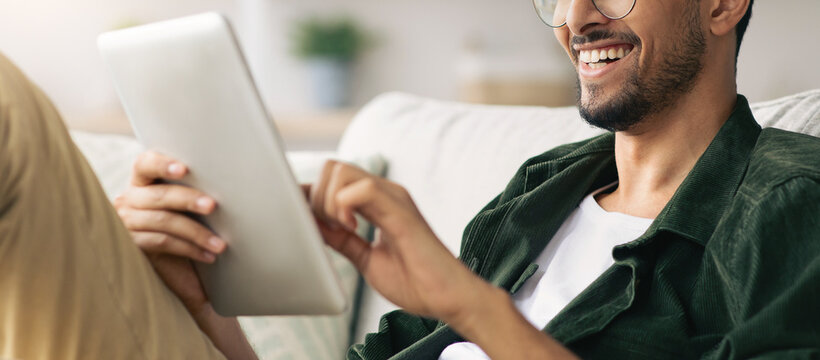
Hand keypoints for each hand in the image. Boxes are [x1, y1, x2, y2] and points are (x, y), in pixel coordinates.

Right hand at [114, 151, 226, 314]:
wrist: (177, 270)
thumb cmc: (186, 229)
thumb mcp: (188, 208)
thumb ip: (194, 191)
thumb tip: (228, 181)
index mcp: (143, 181)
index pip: (146, 164)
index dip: (162, 164)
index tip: (184, 169)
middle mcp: (129, 199)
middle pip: (159, 195)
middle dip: (188, 199)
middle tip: (212, 206)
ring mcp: (127, 222)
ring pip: (163, 221)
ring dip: (196, 232)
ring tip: (220, 244)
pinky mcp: (132, 245)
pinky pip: (163, 242)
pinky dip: (190, 248)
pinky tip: (209, 256)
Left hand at [308, 160, 493, 322]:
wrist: (447, 298)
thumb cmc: (415, 281)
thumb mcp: (365, 258)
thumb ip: (342, 239)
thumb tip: (313, 225)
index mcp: (377, 202)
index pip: (333, 178)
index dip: (311, 196)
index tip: (304, 223)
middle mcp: (385, 193)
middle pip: (332, 168)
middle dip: (317, 199)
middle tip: (329, 230)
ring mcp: (394, 198)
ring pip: (341, 172)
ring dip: (328, 202)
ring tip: (342, 230)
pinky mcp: (401, 210)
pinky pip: (361, 189)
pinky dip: (344, 206)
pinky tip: (352, 228)